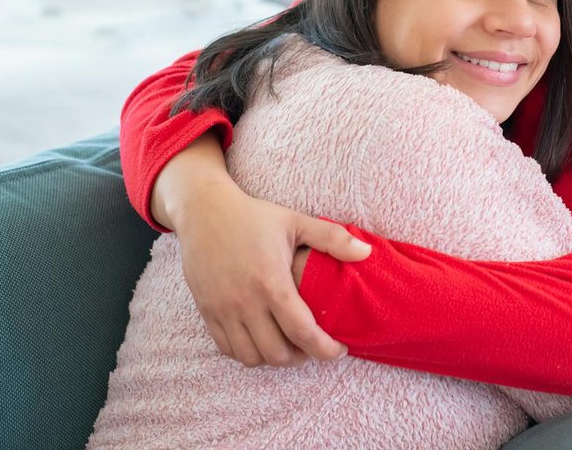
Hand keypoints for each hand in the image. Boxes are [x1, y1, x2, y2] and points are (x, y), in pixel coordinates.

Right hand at [154, 134, 370, 367]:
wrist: (205, 212)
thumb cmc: (253, 216)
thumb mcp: (296, 221)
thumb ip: (333, 238)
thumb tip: (367, 252)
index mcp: (271, 281)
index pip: (302, 332)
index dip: (325, 349)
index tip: (339, 349)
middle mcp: (245, 301)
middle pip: (277, 353)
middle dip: (302, 357)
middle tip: (315, 346)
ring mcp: (223, 310)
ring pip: (251, 357)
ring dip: (275, 359)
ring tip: (290, 346)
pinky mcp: (207, 312)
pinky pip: (228, 349)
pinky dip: (248, 353)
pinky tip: (263, 340)